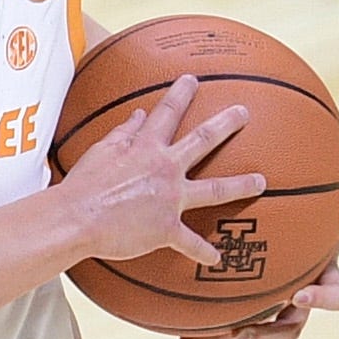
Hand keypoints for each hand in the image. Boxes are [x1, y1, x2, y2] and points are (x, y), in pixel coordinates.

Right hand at [57, 75, 267, 264]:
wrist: (77, 219)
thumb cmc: (83, 186)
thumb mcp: (100, 151)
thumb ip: (123, 133)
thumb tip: (139, 115)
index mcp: (146, 148)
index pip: (167, 113)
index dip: (180, 94)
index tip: (192, 80)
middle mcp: (165, 169)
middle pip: (202, 140)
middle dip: (226, 124)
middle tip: (243, 112)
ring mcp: (170, 199)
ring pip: (214, 189)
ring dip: (240, 185)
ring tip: (260, 182)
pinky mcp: (167, 228)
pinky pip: (191, 242)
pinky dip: (203, 252)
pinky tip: (217, 258)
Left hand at [180, 198, 338, 338]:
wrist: (268, 201)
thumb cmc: (304, 200)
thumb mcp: (330, 201)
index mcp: (323, 276)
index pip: (336, 297)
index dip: (322, 301)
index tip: (298, 296)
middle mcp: (296, 294)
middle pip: (289, 327)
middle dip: (268, 334)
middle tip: (244, 331)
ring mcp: (265, 299)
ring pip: (249, 329)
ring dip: (227, 337)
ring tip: (202, 337)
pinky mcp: (236, 297)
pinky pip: (222, 318)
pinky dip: (204, 328)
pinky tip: (180, 333)